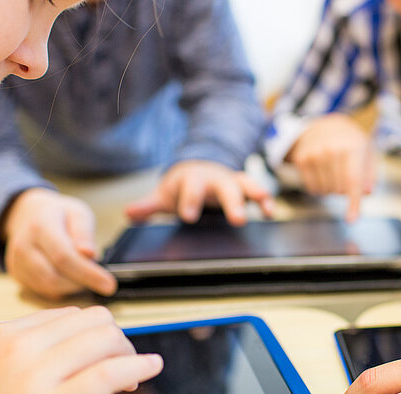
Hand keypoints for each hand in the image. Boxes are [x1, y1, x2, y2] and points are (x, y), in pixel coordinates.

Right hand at [0, 307, 163, 393]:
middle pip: (93, 321)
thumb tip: (80, 350)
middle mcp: (19, 349)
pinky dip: (139, 365)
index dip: (94, 333)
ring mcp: (36, 376)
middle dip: (116, 340)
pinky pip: (110, 373)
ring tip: (130, 377)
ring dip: (128, 354)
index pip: (68, 315)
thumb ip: (31, 358)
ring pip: (106, 340)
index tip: (104, 352)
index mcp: (2, 337)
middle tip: (122, 364)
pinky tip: (150, 368)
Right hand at [1, 188, 115, 298]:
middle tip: (99, 278)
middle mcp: (24, 246)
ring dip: (72, 287)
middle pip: (54, 277)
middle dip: (82, 282)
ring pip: (48, 287)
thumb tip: (89, 254)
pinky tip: (70, 277)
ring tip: (85, 274)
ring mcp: (17, 262)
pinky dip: (61, 289)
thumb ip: (84, 233)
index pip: (64, 257)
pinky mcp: (17, 274)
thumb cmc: (59, 214)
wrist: (28, 214)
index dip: (88, 274)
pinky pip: (42, 290)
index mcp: (40, 226)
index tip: (110, 285)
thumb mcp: (78, 213)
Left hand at [124, 160, 273, 225]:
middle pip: (224, 188)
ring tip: (265, 208)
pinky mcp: (245, 187)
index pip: (191, 189)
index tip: (189, 217)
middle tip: (238, 220)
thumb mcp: (164, 195)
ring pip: (246, 185)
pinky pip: (258, 192)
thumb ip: (149, 206)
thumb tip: (129, 215)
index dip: (191, 202)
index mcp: (192, 179)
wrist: (199, 166)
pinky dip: (266, 201)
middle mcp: (215, 178)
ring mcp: (231, 181)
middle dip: (232, 203)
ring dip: (257, 195)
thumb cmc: (182, 186)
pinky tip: (271, 212)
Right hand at [287, 114, 375, 221]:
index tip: (351, 219)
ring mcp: (314, 154)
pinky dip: (319, 187)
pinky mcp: (301, 159)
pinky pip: (312, 188)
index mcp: (352, 147)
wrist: (325, 126)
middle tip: (344, 173)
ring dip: (331, 189)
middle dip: (344, 189)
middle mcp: (331, 149)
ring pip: (324, 191)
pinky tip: (322, 173)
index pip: (353, 181)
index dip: (353, 202)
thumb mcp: (367, 153)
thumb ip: (370, 174)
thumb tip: (366, 192)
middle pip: (338, 190)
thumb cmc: (350, 144)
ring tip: (333, 171)